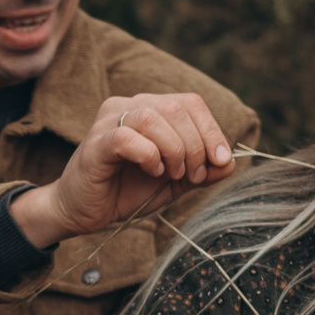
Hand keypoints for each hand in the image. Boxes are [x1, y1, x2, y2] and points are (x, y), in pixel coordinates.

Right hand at [9, 93, 235, 245]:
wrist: (84, 212)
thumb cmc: (126, 191)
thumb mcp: (174, 182)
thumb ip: (201, 171)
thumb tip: (230, 163)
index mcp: (150, 109)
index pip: (190, 103)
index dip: (211, 130)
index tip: (219, 162)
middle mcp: (129, 106)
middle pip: (176, 107)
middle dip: (195, 145)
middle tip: (194, 175)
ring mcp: (110, 120)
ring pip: (154, 117)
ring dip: (174, 149)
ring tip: (172, 174)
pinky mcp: (97, 141)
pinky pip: (128, 136)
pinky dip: (149, 155)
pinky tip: (151, 171)